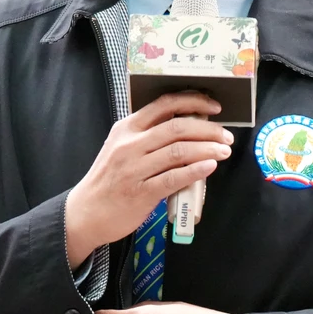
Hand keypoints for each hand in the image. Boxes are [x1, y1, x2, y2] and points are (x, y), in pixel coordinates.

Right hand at [65, 92, 232, 266]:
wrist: (86, 212)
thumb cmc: (109, 178)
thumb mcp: (121, 147)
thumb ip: (147, 135)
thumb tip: (188, 129)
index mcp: (127, 127)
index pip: (164, 104)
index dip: (193, 101)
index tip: (214, 108)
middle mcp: (129, 144)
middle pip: (177, 127)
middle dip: (208, 130)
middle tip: (226, 136)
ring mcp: (134, 168)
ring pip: (178, 151)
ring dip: (207, 149)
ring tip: (224, 151)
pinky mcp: (140, 192)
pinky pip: (173, 178)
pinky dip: (195, 170)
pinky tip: (210, 167)